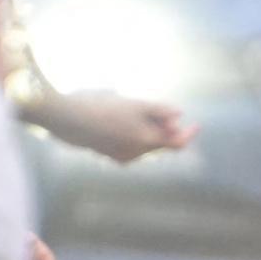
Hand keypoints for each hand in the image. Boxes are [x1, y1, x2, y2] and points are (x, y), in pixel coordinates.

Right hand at [40, 90, 196, 164]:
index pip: (177, 143)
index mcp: (145, 142)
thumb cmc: (101, 106)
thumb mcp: (134, 103)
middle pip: (160, 143)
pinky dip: (134, 134)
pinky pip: (129, 146)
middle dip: (165, 127)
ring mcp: (120, 156)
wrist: (64, 118)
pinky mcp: (106, 153)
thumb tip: (179, 115)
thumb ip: (159, 110)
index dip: (188, 134)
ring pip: (144, 144)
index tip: (196, 124)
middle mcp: (135, 154)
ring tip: (136, 111)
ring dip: (148, 130)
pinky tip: (120, 119)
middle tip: (163, 110)